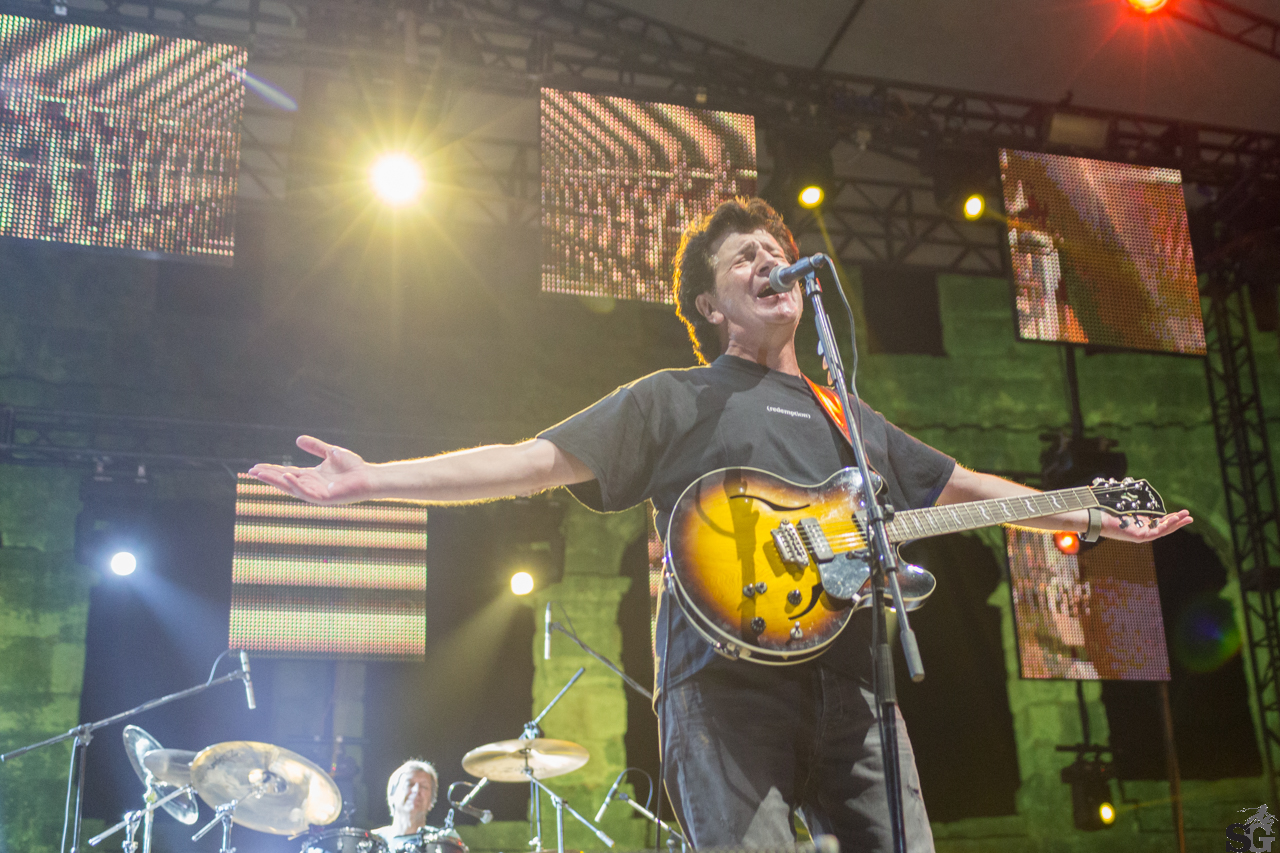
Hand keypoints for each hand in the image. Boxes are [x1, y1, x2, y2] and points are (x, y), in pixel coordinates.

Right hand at [247, 436, 374, 504]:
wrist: (370, 477)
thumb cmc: (353, 467)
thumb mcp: (331, 452)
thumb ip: (315, 447)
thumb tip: (297, 439)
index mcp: (311, 477)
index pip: (286, 473)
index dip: (271, 470)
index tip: (255, 466)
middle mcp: (311, 486)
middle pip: (284, 481)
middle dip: (268, 477)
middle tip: (251, 471)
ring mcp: (317, 493)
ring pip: (292, 488)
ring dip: (276, 481)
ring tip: (261, 474)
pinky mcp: (325, 498)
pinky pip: (306, 493)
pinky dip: (295, 485)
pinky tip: (286, 477)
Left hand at [1103, 509, 1192, 542]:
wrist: (1096, 516)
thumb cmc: (1107, 510)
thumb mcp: (1126, 504)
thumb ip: (1134, 500)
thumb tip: (1137, 485)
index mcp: (1139, 523)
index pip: (1159, 522)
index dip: (1171, 517)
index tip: (1181, 513)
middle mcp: (1141, 530)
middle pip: (1164, 527)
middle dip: (1177, 521)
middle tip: (1190, 517)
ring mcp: (1141, 535)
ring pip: (1163, 531)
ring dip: (1176, 524)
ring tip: (1187, 518)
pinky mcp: (1139, 537)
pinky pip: (1157, 532)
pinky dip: (1167, 526)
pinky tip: (1175, 519)